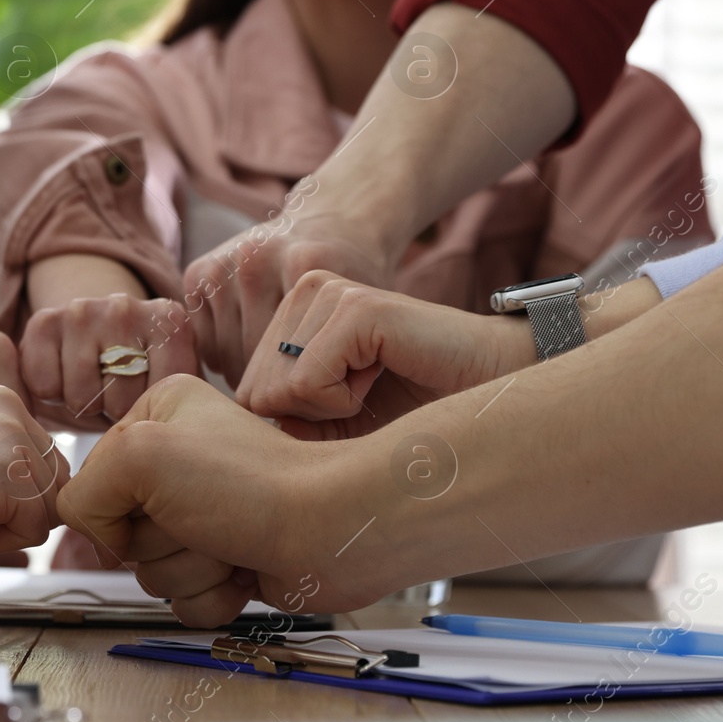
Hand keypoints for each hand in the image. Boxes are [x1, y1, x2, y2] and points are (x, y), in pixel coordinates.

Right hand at [0, 380, 62, 567]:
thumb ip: (11, 460)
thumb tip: (65, 500)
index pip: (46, 460)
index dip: (9, 493)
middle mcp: (6, 402)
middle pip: (55, 482)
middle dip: (14, 510)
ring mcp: (6, 432)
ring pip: (48, 508)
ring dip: (5, 526)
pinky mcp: (3, 470)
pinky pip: (33, 530)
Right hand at [20, 293, 198, 430]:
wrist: (91, 331)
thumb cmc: (135, 371)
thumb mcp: (167, 384)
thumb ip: (176, 402)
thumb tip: (162, 444)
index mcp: (168, 320)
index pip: (161, 396)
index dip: (147, 412)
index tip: (145, 400)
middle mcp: (126, 308)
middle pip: (120, 400)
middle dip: (114, 410)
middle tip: (113, 395)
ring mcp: (83, 311)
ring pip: (81, 397)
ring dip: (82, 404)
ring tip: (91, 386)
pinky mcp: (44, 321)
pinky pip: (45, 387)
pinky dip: (51, 394)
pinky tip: (64, 378)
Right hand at [57, 375, 395, 625]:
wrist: (331, 530)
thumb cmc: (249, 483)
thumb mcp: (140, 454)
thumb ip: (83, 492)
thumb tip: (95, 534)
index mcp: (156, 415)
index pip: (90, 484)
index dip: (114, 509)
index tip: (153, 500)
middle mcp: (178, 460)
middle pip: (121, 534)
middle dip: (159, 543)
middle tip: (200, 520)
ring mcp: (203, 513)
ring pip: (151, 573)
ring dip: (189, 570)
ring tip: (229, 543)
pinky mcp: (227, 560)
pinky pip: (184, 601)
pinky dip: (211, 596)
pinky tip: (244, 571)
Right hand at [181, 205, 391, 386]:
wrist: (335, 223)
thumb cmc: (360, 285)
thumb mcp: (375, 323)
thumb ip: (359, 377)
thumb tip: (300, 439)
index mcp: (306, 267)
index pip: (296, 373)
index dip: (316, 398)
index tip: (336, 390)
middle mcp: (257, 259)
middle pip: (256, 366)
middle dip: (281, 392)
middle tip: (304, 391)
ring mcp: (224, 263)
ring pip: (226, 360)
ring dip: (253, 377)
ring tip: (282, 373)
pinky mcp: (199, 272)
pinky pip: (205, 346)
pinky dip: (228, 358)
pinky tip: (255, 352)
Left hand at [236, 272, 528, 436]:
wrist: (490, 386)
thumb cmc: (413, 409)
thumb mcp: (332, 424)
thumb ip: (281, 420)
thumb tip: (232, 429)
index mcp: (290, 312)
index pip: (243, 392)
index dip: (291, 424)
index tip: (345, 407)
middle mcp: (302, 292)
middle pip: (252, 393)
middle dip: (306, 419)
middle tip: (362, 398)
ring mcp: (326, 293)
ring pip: (275, 390)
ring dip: (329, 411)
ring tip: (374, 384)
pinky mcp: (354, 307)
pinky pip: (307, 384)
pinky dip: (346, 404)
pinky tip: (383, 375)